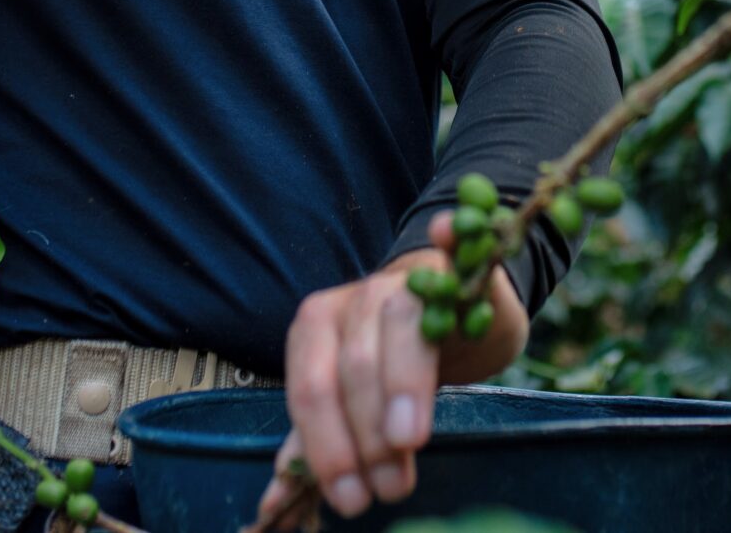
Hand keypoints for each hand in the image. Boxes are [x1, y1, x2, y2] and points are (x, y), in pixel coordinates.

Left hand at [251, 210, 527, 526]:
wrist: (446, 314)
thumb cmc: (393, 364)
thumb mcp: (349, 402)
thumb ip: (318, 440)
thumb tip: (275, 498)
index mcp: (316, 328)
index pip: (312, 388)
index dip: (329, 444)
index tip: (351, 495)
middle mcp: (355, 297)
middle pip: (354, 365)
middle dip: (368, 434)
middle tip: (388, 487)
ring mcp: (408, 275)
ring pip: (401, 328)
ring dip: (404, 392)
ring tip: (410, 448)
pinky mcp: (455, 261)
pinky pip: (451, 243)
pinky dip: (450, 234)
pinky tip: (448, 232)